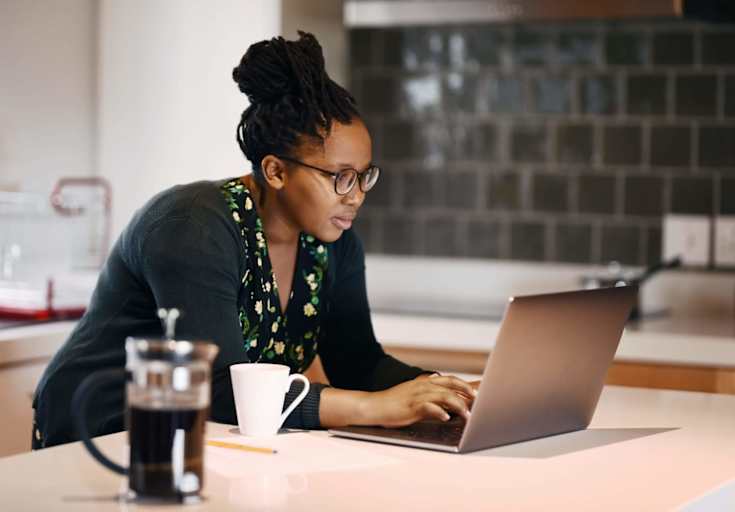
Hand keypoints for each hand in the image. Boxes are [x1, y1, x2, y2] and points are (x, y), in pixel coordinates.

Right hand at [358, 374, 475, 427]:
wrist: (373, 406)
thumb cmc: (394, 404)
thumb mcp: (414, 396)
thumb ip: (430, 397)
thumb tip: (448, 403)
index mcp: (425, 382)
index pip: (450, 380)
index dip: (465, 385)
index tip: (478, 392)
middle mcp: (423, 386)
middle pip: (451, 384)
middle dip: (467, 390)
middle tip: (478, 399)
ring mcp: (417, 395)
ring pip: (444, 395)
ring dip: (458, 404)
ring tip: (467, 414)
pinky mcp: (411, 406)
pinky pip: (428, 407)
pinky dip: (439, 412)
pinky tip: (445, 417)